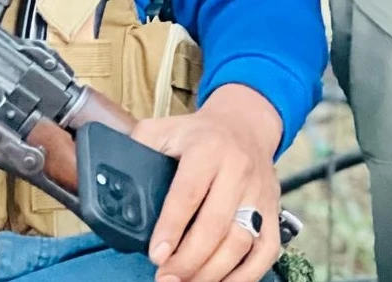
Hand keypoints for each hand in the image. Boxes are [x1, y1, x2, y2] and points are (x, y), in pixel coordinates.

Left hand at [132, 84, 282, 281]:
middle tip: (165, 277)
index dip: (171, 226)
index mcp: (207, 149)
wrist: (245, 125)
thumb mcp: (165, 127)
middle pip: (215, 225)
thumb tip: (117, 176)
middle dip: (189, 259)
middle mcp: (237, 171)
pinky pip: (266, 252)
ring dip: (212, 272)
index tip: (156, 254)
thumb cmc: (199, 133)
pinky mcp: (274, 212)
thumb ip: (141, 146)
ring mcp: (259, 194)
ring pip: (241, 243)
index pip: (188, 193)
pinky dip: (245, 275)